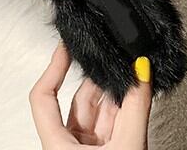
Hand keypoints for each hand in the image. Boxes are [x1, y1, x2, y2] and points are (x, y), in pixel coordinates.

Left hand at [29, 44, 151, 148]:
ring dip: (115, 94)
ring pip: (97, 111)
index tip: (65, 47)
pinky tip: (135, 95)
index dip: (53, 68)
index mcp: (57, 145)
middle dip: (100, 80)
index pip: (43, 97)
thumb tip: (142, 72)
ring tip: (132, 76)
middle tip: (116, 59)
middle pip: (78, 100)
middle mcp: (66, 146)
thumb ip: (135, 107)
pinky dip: (122, 109)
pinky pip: (108, 124)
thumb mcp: (127, 145)